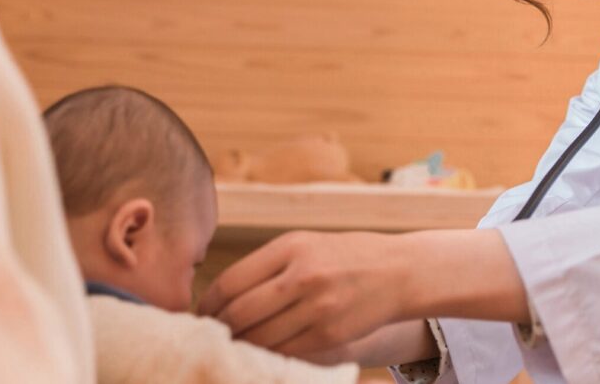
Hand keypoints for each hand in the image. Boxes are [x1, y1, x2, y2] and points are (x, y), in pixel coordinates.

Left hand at [199, 230, 410, 356]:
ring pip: (259, 337)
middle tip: (210, 337)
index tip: (202, 315)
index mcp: (291, 247)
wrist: (397, 272)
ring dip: (240, 346)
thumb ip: (267, 267)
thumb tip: (221, 299)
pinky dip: (267, 355)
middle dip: (218, 330)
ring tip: (233, 346)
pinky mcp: (329, 334)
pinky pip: (284, 352)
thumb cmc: (344, 257)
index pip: (231, 282)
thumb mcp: (306, 245)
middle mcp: (303, 275)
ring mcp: (317, 306)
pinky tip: (262, 352)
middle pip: (239, 313)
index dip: (208, 304)